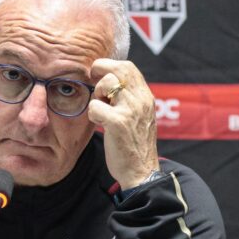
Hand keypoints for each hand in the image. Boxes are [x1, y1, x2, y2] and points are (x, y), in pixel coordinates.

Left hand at [88, 59, 158, 189]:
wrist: (141, 172)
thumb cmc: (134, 145)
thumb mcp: (138, 116)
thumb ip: (128, 99)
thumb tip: (109, 81)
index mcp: (146, 97)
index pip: (128, 67)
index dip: (110, 66)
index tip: (99, 75)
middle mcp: (141, 100)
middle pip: (119, 69)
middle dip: (100, 71)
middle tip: (93, 84)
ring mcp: (131, 110)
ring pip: (106, 83)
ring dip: (97, 95)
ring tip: (100, 110)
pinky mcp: (118, 123)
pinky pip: (95, 106)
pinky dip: (92, 114)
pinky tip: (99, 124)